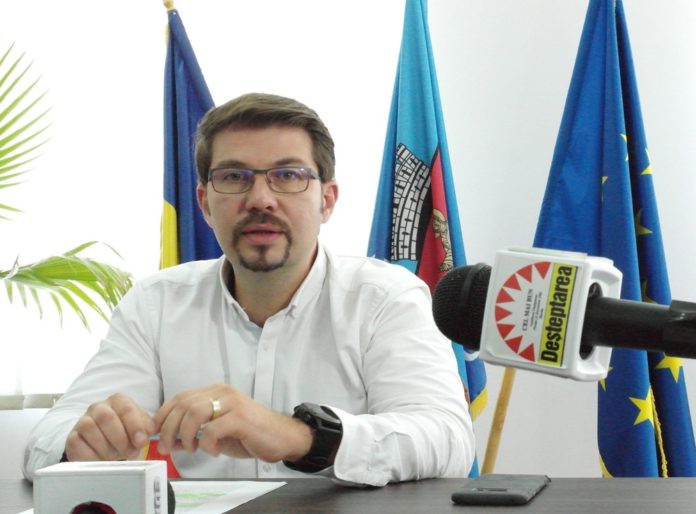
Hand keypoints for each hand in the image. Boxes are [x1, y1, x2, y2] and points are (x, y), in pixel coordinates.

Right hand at [65, 393, 155, 461]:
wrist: (104, 446)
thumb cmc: (125, 434)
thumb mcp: (138, 428)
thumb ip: (147, 427)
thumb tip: (151, 430)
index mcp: (118, 401)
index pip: (127, 409)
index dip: (135, 426)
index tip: (141, 442)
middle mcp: (99, 407)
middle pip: (107, 417)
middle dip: (120, 438)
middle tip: (129, 452)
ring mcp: (83, 420)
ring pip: (90, 428)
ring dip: (106, 447)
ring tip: (115, 455)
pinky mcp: (72, 437)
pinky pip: (77, 443)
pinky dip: (91, 454)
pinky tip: (100, 459)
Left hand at [153, 384, 312, 462]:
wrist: (282, 437)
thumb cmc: (250, 434)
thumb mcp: (217, 432)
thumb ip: (194, 432)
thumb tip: (168, 440)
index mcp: (216, 392)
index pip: (180, 397)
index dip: (163, 415)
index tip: (156, 433)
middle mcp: (223, 392)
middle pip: (183, 404)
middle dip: (169, 428)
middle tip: (167, 448)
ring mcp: (232, 403)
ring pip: (194, 413)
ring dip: (185, 435)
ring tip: (193, 449)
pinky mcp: (240, 417)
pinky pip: (212, 430)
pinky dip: (207, 444)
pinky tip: (215, 451)